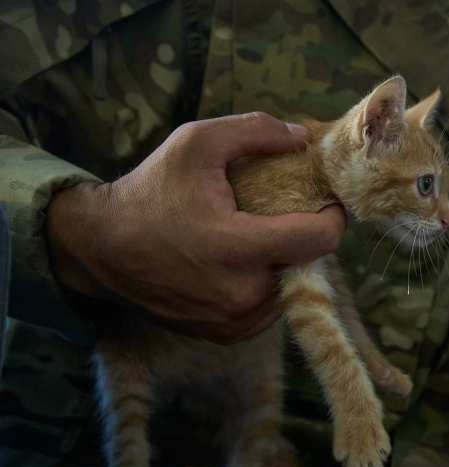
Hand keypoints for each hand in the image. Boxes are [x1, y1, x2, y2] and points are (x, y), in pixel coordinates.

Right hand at [46, 113, 345, 343]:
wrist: (99, 248)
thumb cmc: (149, 192)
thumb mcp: (197, 142)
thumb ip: (255, 130)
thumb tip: (303, 138)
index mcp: (239, 248)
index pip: (321, 239)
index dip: (333, 216)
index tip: (324, 200)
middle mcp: (243, 294)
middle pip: (309, 262)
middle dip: (305, 235)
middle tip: (287, 213)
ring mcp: (236, 321)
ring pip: (292, 287)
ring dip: (287, 261)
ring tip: (260, 236)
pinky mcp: (227, 335)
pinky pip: (270, 307)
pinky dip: (267, 283)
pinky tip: (244, 262)